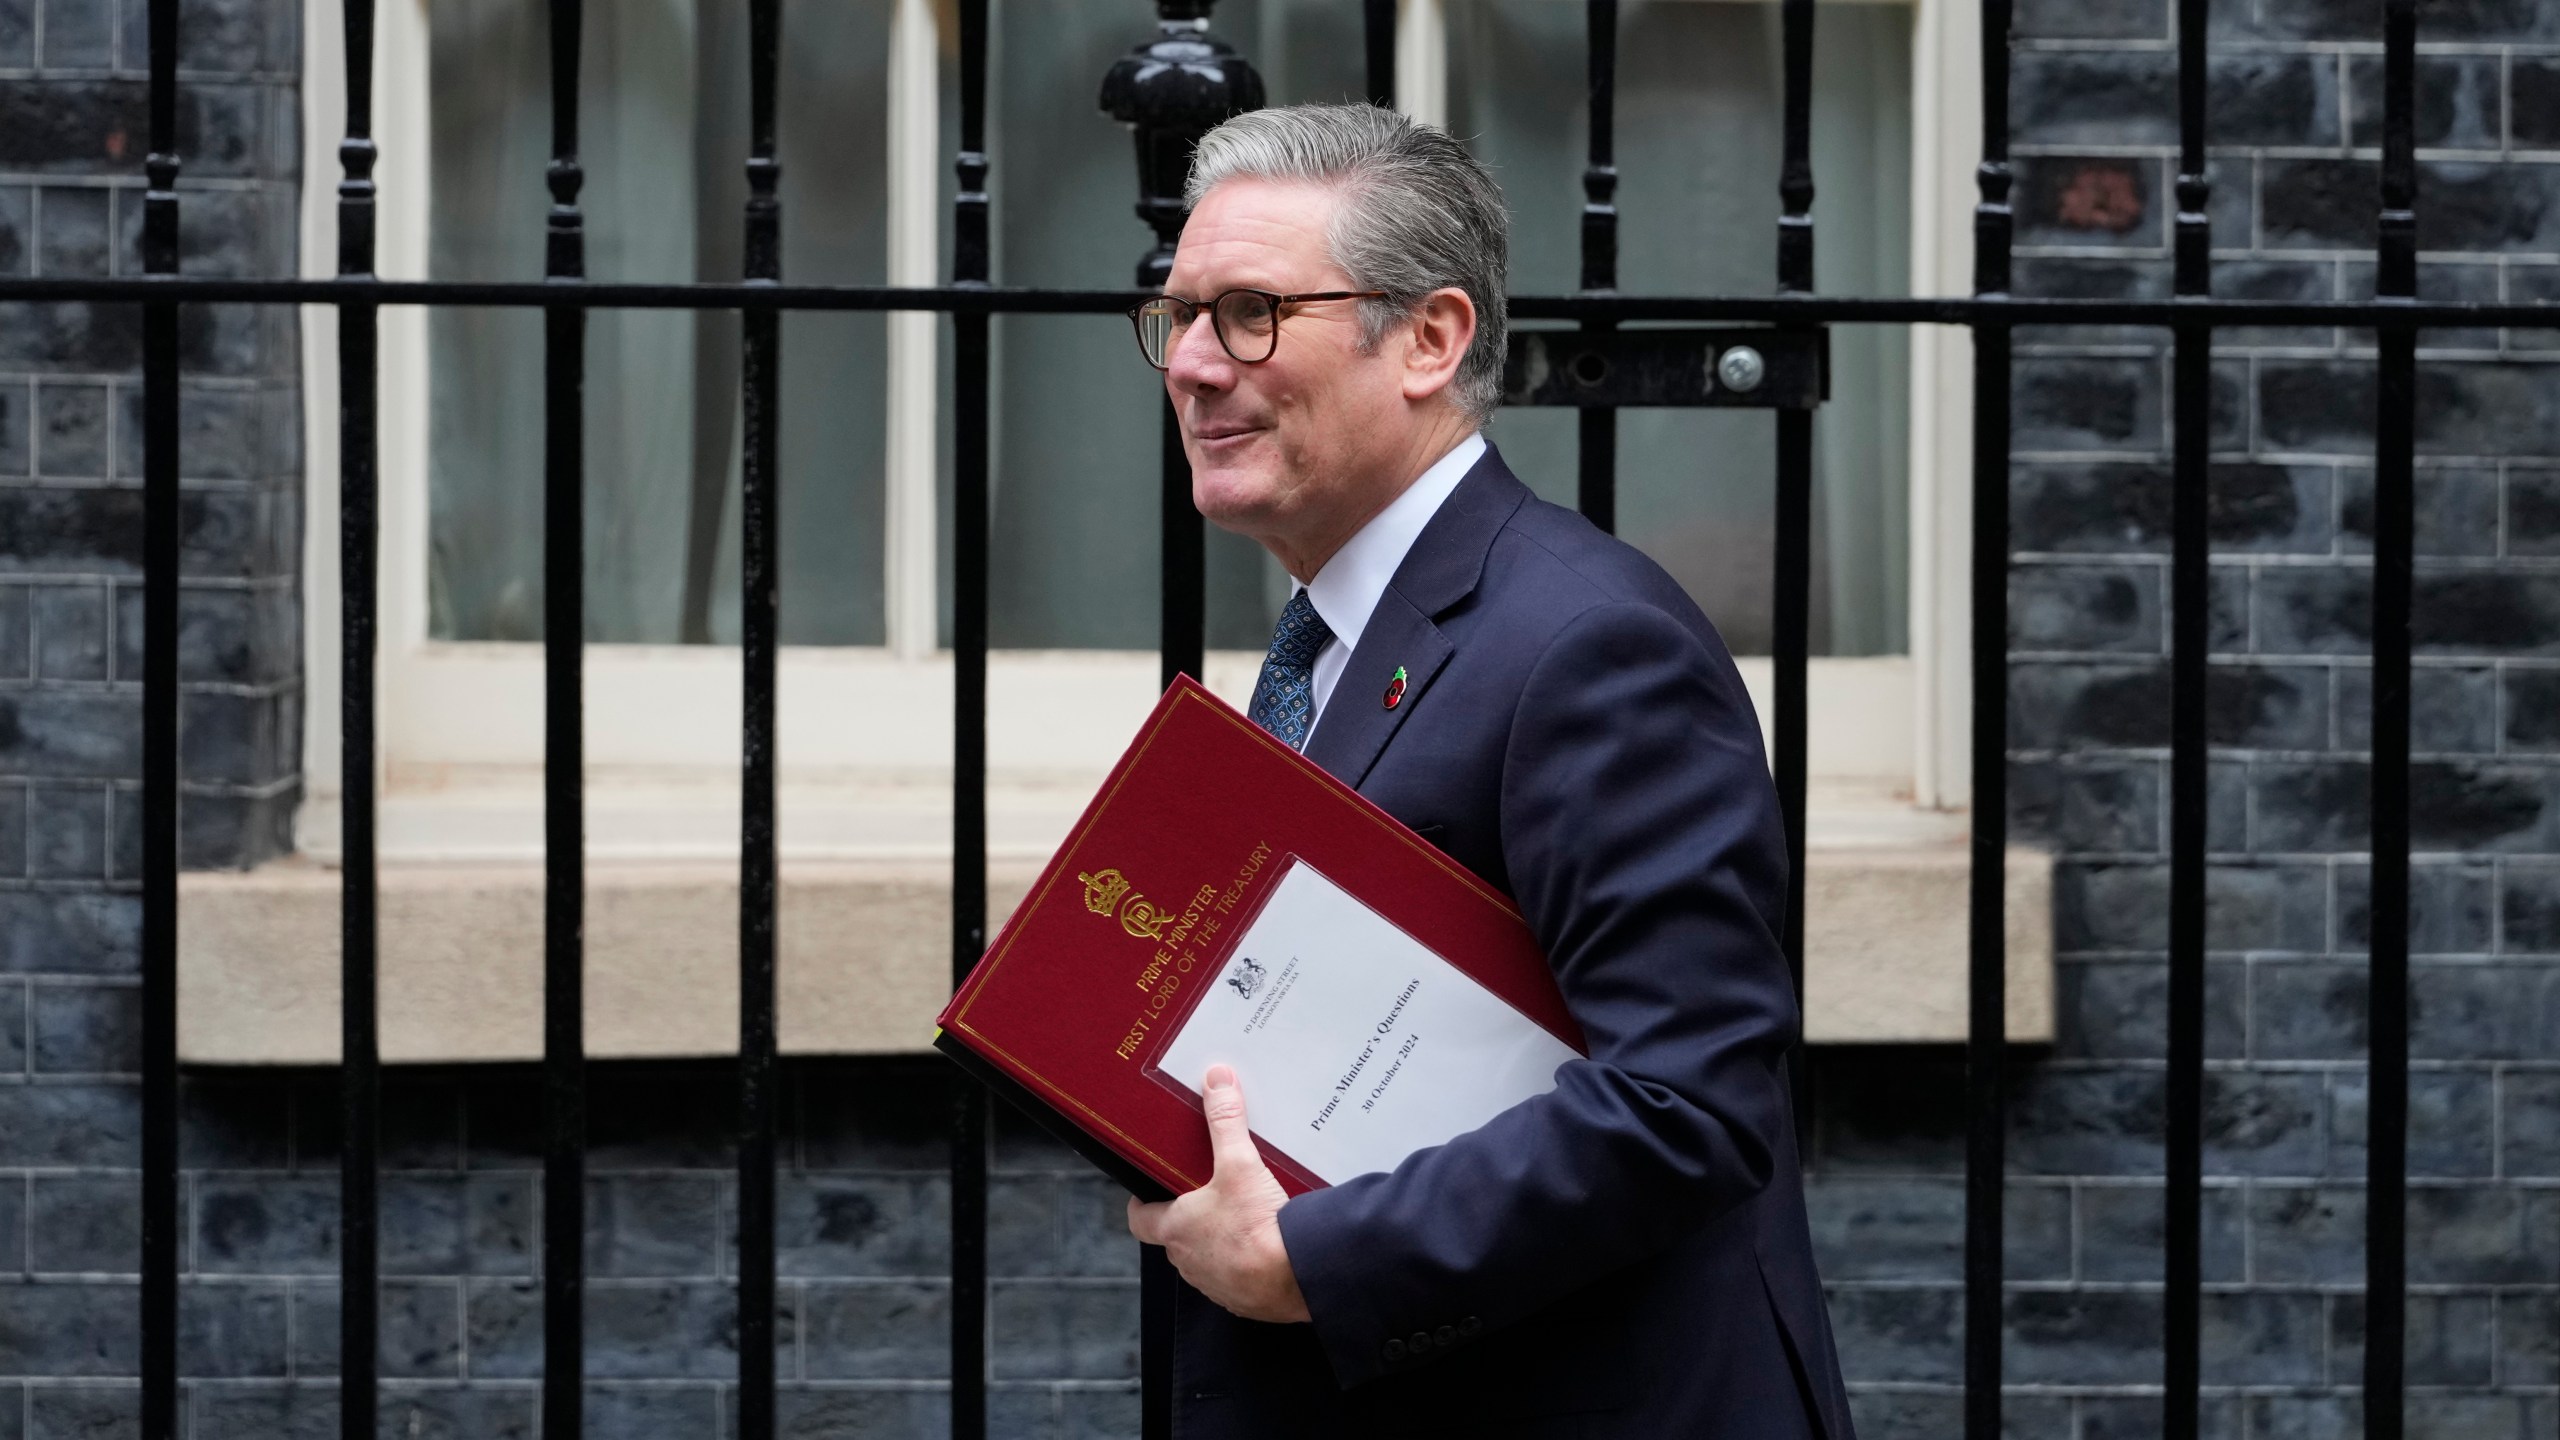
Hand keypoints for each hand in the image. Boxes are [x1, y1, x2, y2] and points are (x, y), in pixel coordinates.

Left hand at [1126, 1064, 1310, 1323]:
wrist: (1295, 1277)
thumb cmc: (1257, 1228)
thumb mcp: (1240, 1163)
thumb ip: (1226, 1121)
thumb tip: (1216, 1082)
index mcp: (1175, 1228)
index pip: (1140, 1218)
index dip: (1142, 1202)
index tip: (1150, 1190)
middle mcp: (1187, 1261)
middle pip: (1176, 1236)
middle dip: (1190, 1217)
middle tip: (1209, 1193)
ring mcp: (1214, 1284)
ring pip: (1206, 1259)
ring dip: (1219, 1242)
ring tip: (1244, 1217)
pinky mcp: (1243, 1300)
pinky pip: (1236, 1279)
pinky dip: (1246, 1264)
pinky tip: (1267, 1244)